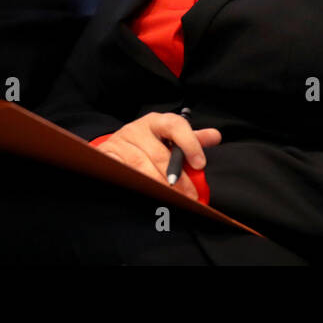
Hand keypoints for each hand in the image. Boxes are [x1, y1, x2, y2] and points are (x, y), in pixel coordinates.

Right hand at [94, 111, 221, 201]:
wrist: (113, 147)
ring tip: (172, 200)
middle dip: (177, 178)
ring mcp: (119, 143)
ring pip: (142, 168)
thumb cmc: (147, 143)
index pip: (175, 125)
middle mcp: (137, 129)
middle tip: (189, 195)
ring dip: (158, 186)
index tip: (200, 164)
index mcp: (156, 122)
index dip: (189, 143)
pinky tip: (148, 196)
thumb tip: (216, 136)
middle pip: (159, 154)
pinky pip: (124, 175)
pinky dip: (137, 187)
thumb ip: (192, 139)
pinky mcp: (106, 158)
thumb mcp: (168, 138)